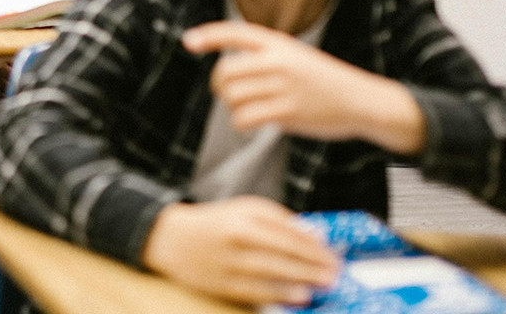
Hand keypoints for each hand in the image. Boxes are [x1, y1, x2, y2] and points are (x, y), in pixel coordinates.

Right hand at [143, 197, 338, 305]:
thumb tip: (313, 234)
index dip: (313, 243)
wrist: (171, 238)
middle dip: (312, 263)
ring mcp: (227, 262)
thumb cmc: (216, 222)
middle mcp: (235, 237)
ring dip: (300, 279)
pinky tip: (298, 296)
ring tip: (322, 285)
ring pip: (270, 272)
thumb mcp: (245, 209)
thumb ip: (279, 219)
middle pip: (281, 251)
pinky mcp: (220, 284)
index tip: (333, 252)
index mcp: (244, 216)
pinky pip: (254, 291)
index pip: (286, 229)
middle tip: (334, 272)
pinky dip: (278, 294)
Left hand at [184, 21, 424, 154]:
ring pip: (232, 96)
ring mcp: (283, 86)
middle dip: (219, 86)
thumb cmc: (325, 81)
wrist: (361, 100)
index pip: (237, 33)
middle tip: (227, 94)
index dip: (209, 35)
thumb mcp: (297, 56)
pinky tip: (250, 123)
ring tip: (246, 110)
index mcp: (280, 44)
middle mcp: (279, 61)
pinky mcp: (287, 111)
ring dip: (232, 107)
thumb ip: (267, 58)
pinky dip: (241, 123)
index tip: (188, 41)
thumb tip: (226, 73)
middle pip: (225, 71)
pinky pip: (244, 118)